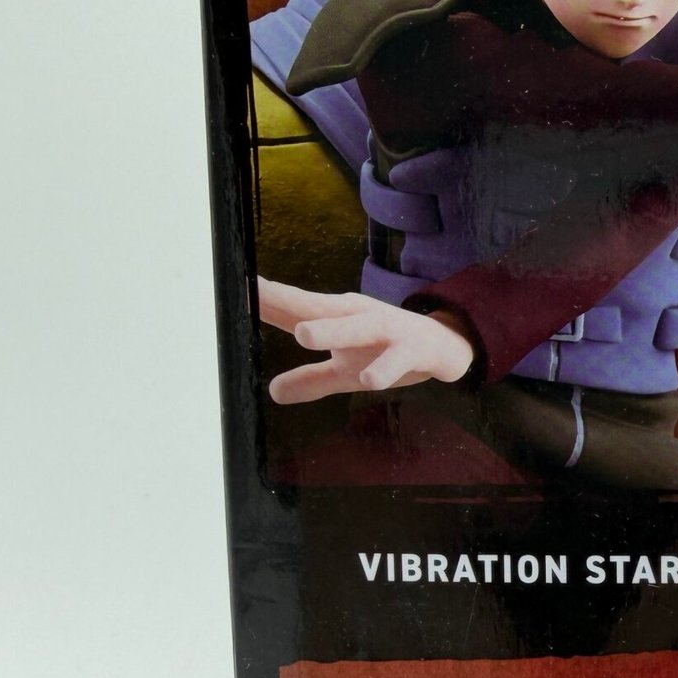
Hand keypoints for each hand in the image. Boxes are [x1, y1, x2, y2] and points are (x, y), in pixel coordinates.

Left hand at [257, 279, 475, 403]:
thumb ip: (311, 379)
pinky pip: (396, 359)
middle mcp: (356, 316)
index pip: (293, 308)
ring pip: (355, 327)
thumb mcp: (346, 370)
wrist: (444, 346)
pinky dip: (384, 368)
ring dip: (331, 330)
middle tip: (253, 295)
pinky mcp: (412, 349)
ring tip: (304, 335)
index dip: (264, 299)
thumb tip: (274, 392)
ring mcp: (385, 329)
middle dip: (286, 302)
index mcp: (336, 318)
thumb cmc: (388, 351)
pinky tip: (370, 379)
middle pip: (316, 309)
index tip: (233, 285)